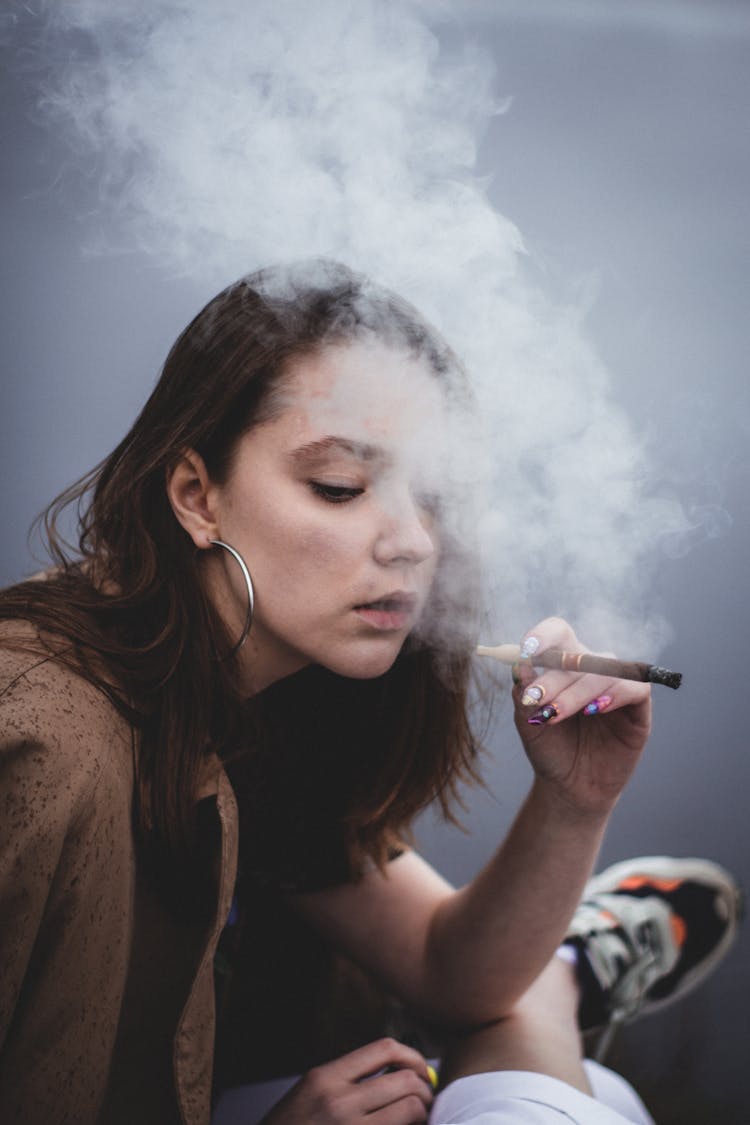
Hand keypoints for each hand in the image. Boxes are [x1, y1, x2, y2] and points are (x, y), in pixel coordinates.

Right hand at [259, 1038, 433, 1124]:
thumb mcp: (309, 1093)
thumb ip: (345, 1079)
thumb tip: (395, 1073)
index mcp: (325, 1077)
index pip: (384, 1049)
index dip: (411, 1056)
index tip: (420, 1068)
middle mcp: (338, 1101)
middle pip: (404, 1080)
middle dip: (424, 1089)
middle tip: (427, 1099)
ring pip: (410, 1110)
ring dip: (422, 1113)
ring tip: (418, 1118)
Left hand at [512, 617, 651, 816]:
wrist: (569, 787)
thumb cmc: (549, 749)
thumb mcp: (527, 722)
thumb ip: (524, 694)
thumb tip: (519, 664)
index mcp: (563, 664)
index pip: (558, 634)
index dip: (543, 635)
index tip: (526, 649)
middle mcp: (591, 669)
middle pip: (576, 654)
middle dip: (553, 678)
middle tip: (536, 701)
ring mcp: (616, 685)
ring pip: (602, 670)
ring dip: (576, 692)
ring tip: (556, 715)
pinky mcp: (638, 706)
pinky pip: (634, 687)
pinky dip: (614, 693)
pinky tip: (596, 709)